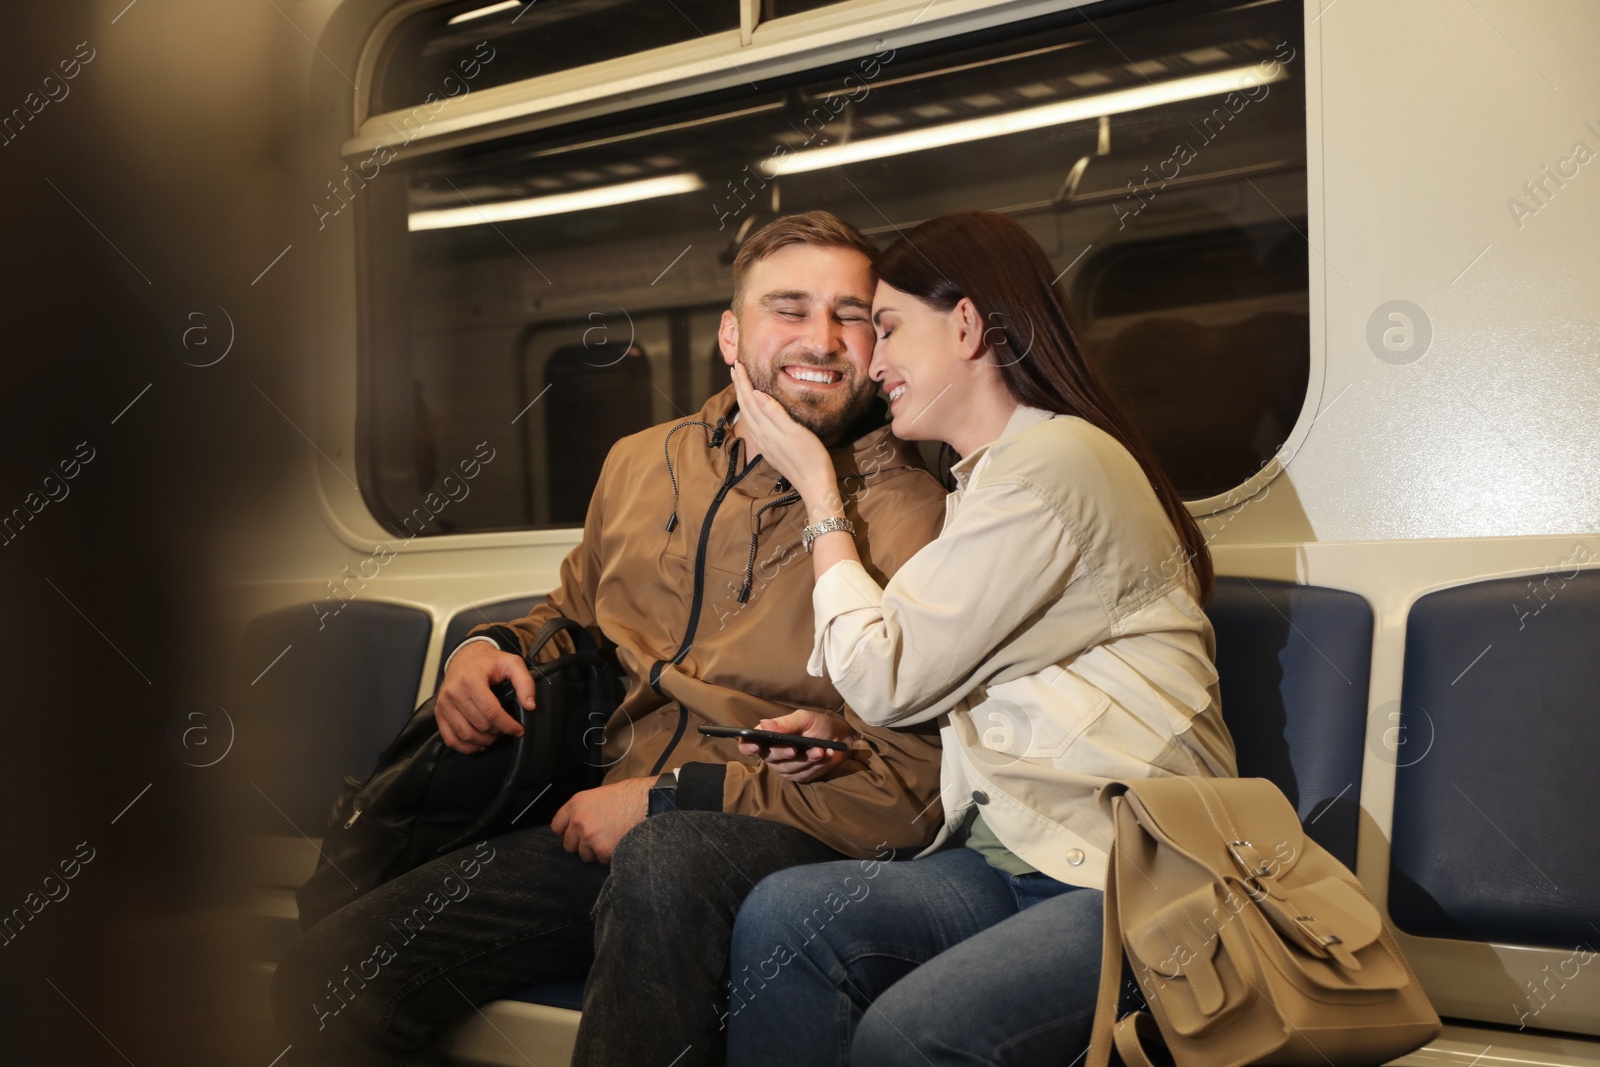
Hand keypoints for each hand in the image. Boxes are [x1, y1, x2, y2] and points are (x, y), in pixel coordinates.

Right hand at [435, 642, 530, 754]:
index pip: (491, 712)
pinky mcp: (439, 713)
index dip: (508, 725)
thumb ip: (525, 682)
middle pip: (480, 725)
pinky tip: (479, 743)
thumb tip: (530, 706)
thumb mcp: (512, 663)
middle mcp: (454, 693)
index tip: (519, 730)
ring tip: (495, 735)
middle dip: (498, 731)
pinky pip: (450, 739)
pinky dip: (466, 747)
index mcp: (471, 680)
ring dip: (484, 740)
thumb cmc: (489, 662)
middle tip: (507, 728)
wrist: (465, 656)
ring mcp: (444, 704)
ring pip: (466, 735)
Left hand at [550, 778, 651, 863]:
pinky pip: (601, 860)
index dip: (567, 831)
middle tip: (598, 838)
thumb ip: (585, 810)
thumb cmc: (630, 796)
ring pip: (585, 855)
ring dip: (596, 851)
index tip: (574, 834)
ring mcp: (589, 837)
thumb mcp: (601, 795)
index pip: (557, 826)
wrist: (649, 802)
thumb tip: (578, 825)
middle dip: (582, 844)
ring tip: (612, 839)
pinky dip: (610, 856)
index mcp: (576, 804)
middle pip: (569, 844)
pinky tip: (620, 842)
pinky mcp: (602, 850)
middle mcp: (579, 821)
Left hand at [731, 362, 836, 503]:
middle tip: (735, 368)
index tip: (739, 364)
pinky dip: (751, 411)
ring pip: (748, 416)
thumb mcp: (794, 431)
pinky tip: (754, 410)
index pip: (749, 399)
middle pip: (745, 406)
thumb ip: (774, 412)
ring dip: (743, 398)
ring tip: (741, 384)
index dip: (743, 381)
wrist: (815, 486)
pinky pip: (755, 425)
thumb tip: (755, 393)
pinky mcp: (771, 450)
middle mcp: (761, 435)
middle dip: (740, 386)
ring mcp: (765, 444)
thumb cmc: (810, 458)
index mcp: (766, 428)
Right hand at [738, 709, 856, 783]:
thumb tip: (764, 725)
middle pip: (770, 758)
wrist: (840, 738)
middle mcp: (772, 754)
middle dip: (784, 753)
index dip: (748, 746)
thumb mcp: (804, 719)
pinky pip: (803, 775)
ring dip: (806, 759)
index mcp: (768, 736)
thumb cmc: (818, 725)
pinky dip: (816, 765)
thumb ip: (785, 723)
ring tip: (820, 750)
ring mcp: (785, 768)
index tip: (755, 747)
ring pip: (788, 768)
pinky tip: (825, 755)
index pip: (748, 744)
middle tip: (795, 749)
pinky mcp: (799, 777)